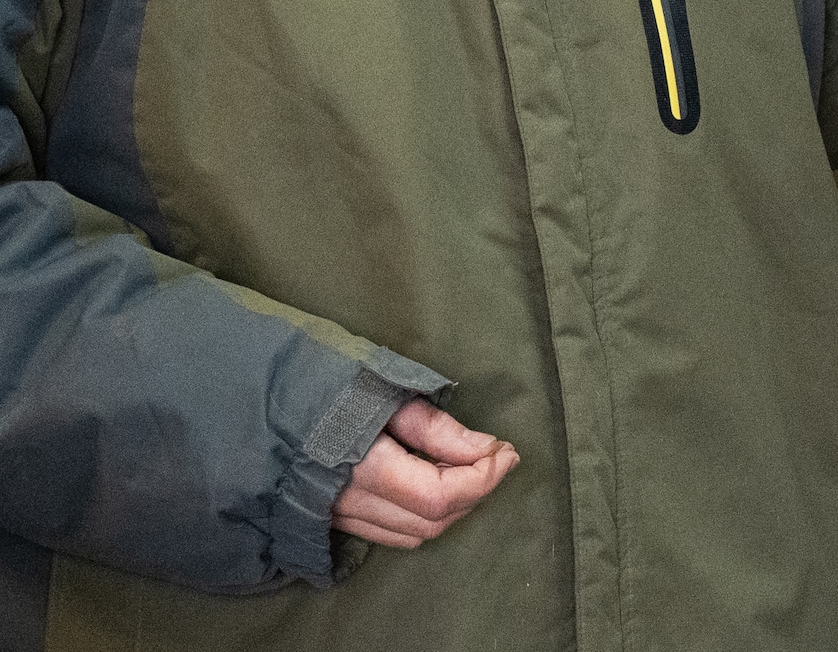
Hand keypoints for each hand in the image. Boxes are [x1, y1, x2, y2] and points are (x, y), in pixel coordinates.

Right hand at [332, 397, 518, 549]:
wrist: (251, 400)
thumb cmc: (323, 382)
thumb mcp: (384, 389)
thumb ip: (433, 426)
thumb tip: (486, 449)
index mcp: (362, 466)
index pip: (437, 496)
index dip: (482, 479)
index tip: (507, 451)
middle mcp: (348, 503)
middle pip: (429, 522)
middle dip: (474, 492)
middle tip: (496, 455)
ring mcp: (336, 517)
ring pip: (410, 534)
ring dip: (451, 507)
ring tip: (468, 465)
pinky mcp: (330, 519)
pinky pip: (388, 533)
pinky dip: (422, 515)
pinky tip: (433, 480)